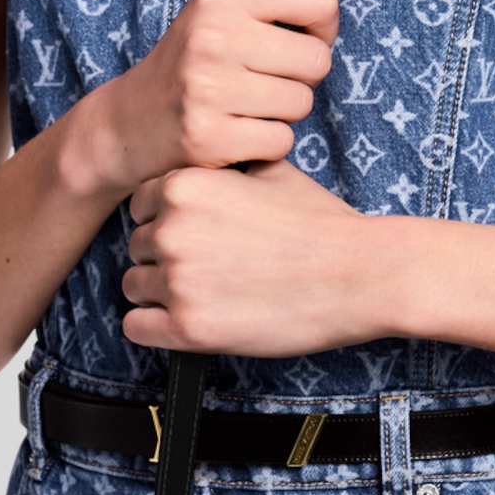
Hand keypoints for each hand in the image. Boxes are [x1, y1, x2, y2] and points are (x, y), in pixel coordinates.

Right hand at [68, 0, 337, 202]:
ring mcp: (207, 87)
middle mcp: (212, 36)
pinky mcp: (206, 136)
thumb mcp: (225, 9)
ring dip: (282, 113)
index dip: (322, 26)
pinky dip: (265, 145)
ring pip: (301, 104)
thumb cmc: (191, 60)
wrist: (129, 121)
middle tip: (262, 80)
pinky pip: (280, 142)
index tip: (296, 39)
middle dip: (300, 77)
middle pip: (318, 60)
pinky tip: (236, 133)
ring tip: (245, 105)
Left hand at [121, 158, 396, 355]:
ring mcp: (177, 280)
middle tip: (211, 268)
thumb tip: (213, 166)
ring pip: (134, 287)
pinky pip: (137, 328)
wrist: (360, 273)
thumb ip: (226, 168)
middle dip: (166, 258)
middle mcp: (172, 230)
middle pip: (137, 247)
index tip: (198, 235)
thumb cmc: (321, 225)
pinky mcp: (188, 327)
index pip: (140, 206)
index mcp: (185, 186)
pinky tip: (193, 320)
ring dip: (163, 293)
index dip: (168, 220)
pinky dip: (159, 327)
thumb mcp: (272, 171)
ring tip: (209, 294)